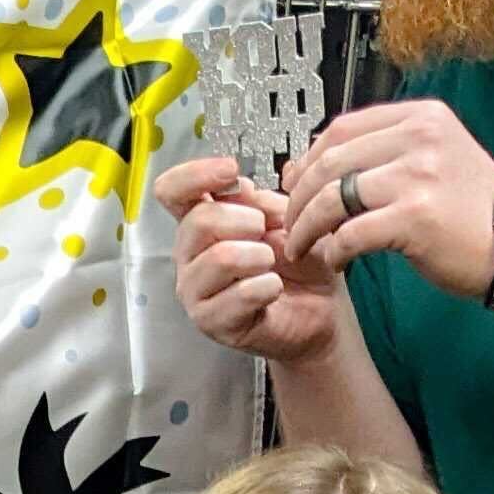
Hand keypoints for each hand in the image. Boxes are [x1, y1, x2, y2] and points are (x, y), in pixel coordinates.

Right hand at [154, 152, 346, 366]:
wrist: (322, 309)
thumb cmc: (300, 263)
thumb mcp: (289, 218)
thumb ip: (265, 199)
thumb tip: (249, 184)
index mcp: (201, 223)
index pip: (171, 191)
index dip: (194, 175)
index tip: (230, 172)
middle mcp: (189, 255)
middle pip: (199, 221)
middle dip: (246, 221)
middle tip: (266, 233)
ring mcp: (195, 291)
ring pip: (220, 258)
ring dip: (260, 257)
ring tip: (271, 265)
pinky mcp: (210, 322)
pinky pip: (241, 294)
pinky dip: (269, 287)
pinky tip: (274, 290)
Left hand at [277, 99, 493, 301]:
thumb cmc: (476, 210)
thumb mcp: (436, 159)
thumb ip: (382, 155)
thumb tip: (310, 162)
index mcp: (422, 118)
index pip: (341, 129)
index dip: (308, 159)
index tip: (294, 184)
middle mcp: (420, 138)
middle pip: (329, 162)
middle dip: (299, 198)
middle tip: (290, 223)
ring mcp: (419, 176)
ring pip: (332, 198)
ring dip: (306, 227)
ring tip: (302, 247)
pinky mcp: (415, 217)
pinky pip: (349, 233)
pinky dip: (334, 251)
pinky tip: (338, 261)